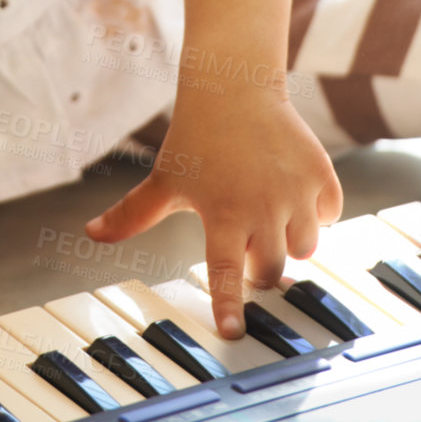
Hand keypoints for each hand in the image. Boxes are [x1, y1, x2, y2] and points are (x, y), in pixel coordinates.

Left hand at [84, 91, 340, 340]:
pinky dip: (318, 213)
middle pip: (270, 270)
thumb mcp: (165, 179)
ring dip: (291, 243)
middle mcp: (262, 207)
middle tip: (248, 246)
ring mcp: (295, 192)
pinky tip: (296, 196)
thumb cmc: (196, 138)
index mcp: (222, 214)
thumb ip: (132, 214)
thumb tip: (90, 233)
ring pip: (306, 248)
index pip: (224, 273)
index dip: (228, 306)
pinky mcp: (320, 174)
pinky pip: (330, 215)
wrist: (235, 88)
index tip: (233, 334)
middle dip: (260, 268)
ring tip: (271, 217)